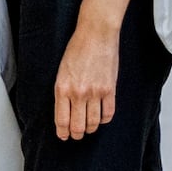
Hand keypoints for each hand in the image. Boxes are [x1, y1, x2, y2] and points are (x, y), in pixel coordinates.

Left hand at [52, 15, 120, 141]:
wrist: (96, 34)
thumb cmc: (77, 49)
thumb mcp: (62, 71)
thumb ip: (63, 92)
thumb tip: (65, 111)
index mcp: (62, 88)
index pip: (62, 120)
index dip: (63, 132)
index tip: (64, 136)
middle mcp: (78, 93)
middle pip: (77, 126)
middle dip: (76, 134)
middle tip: (76, 135)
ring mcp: (95, 93)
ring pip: (93, 123)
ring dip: (90, 128)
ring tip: (88, 127)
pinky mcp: (110, 90)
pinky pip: (108, 114)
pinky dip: (104, 120)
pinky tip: (101, 117)